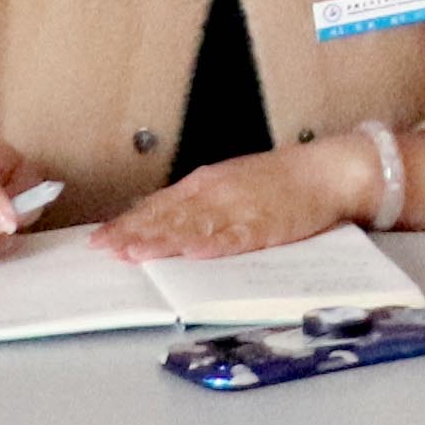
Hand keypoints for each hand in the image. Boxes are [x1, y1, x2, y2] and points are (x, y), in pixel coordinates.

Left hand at [96, 142, 366, 261]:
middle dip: (133, 234)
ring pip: (194, 227)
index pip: (157, 206)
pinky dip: (214, 245)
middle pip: (168, 217)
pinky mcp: (265, 224)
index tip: (99, 238)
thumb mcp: (229, 183)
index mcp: (205, 183)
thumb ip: (196, 202)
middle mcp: (216, 193)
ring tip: (136, 253)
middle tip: (104, 250)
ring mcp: (239, 208)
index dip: (127, 223)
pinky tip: (195, 253)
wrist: (325, 171)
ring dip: (163, 241)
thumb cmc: (278, 181)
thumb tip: (157, 220)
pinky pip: (236, 236)